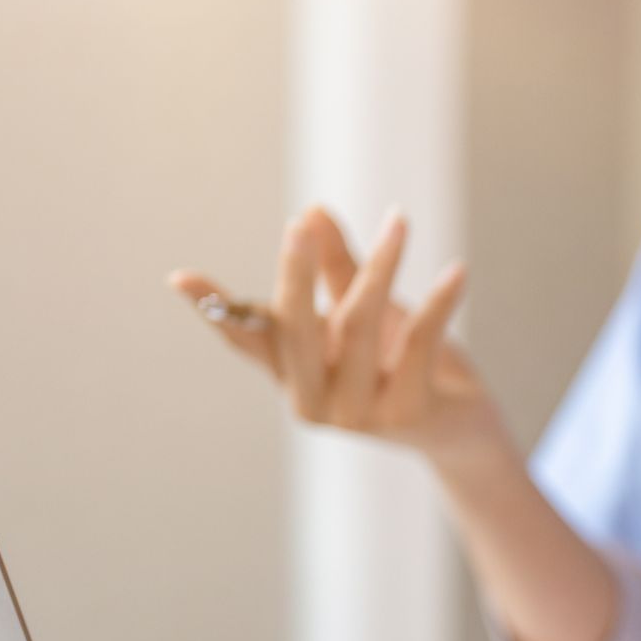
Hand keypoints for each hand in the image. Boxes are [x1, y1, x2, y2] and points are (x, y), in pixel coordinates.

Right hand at [168, 205, 508, 461]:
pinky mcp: (408, 416)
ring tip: (399, 221)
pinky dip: (440, 302)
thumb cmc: (405, 366)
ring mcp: (360, 416)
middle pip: (298, 330)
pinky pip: (419, 344)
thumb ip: (340, 269)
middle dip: (297, 273)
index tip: (179, 278)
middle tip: (299, 224)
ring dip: (382, 266)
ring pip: (359, 326)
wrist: (461, 430)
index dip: (214, 308)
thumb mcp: (368, 315)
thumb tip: (313, 211)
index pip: (249, 339)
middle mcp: (315, 403)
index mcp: (294, 377)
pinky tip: (458, 270)